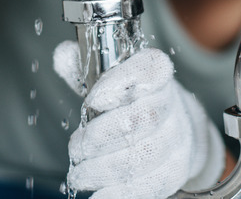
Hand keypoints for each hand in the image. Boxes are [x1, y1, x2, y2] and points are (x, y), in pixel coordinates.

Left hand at [53, 41, 224, 197]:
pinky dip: (119, 194)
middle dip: (100, 137)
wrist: (176, 129)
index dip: (120, 83)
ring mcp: (177, 140)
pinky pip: (150, 186)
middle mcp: (172, 104)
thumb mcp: (108, 77)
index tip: (94, 100)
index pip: (148, 70)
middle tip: (77, 147)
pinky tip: (98, 195)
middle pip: (141, 120)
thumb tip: (63, 55)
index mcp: (155, 72)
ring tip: (79, 174)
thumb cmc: (132, 100)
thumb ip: (83, 67)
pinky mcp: (174, 171)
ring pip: (143, 156)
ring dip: (102, 169)